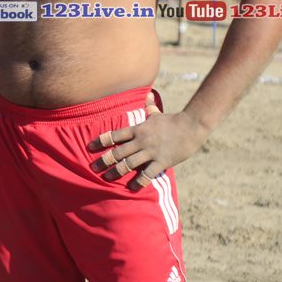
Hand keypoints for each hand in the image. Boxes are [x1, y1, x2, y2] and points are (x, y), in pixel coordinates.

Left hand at [90, 92, 209, 190]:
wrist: (191, 127)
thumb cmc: (172, 121)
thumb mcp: (157, 114)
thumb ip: (149, 107)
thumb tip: (148, 94)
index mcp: (138, 129)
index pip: (114, 135)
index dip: (101, 141)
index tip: (90, 147)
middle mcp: (141, 140)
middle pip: (118, 152)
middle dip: (104, 161)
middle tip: (93, 168)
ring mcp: (151, 151)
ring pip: (129, 164)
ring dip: (116, 172)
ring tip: (107, 178)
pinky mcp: (162, 161)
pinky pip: (147, 174)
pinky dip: (138, 182)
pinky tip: (131, 187)